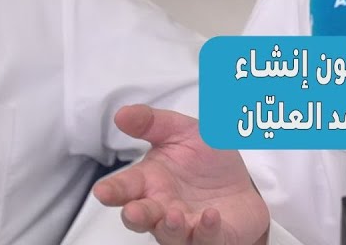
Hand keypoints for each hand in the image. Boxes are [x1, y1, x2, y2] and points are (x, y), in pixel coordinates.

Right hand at [92, 105, 270, 244]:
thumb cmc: (205, 162)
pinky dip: (206, 230)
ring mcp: (186, 227)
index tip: (103, 191)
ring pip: (170, 235)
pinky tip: (210, 216)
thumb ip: (153, 123)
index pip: (124, 189)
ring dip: (170, 227)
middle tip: (133, 210)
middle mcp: (163, 208)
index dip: (112, 190)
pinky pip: (206, 240)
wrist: (241, 184)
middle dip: (136, 215)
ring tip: (173, 215)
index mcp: (150, 183)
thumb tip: (122, 114)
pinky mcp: (213, 237)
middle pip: (142, 218)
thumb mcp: (182, 132)